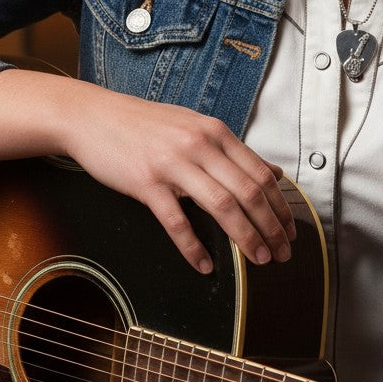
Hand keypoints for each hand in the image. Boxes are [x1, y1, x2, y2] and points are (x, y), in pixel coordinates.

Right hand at [61, 83, 295, 273]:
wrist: (93, 116)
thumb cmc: (144, 125)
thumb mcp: (194, 126)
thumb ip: (232, 150)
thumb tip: (272, 172)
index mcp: (215, 132)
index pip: (260, 173)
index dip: (280, 206)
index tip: (289, 231)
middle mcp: (199, 145)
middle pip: (248, 192)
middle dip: (271, 227)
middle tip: (282, 253)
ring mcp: (172, 164)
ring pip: (222, 206)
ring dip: (245, 237)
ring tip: (257, 260)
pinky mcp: (146, 183)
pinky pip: (176, 221)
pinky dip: (193, 247)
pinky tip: (204, 265)